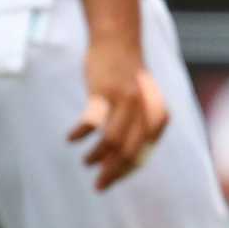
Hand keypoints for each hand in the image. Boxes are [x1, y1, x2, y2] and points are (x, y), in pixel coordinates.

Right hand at [68, 32, 169, 192]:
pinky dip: (81, 134)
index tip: (110, 181)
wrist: (118, 41)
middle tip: (99, 186)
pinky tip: (72, 139)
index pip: (142, 155)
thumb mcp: (140, 103)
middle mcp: (145, 111)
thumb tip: (118, 160)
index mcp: (156, 116)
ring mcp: (125, 101)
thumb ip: (137, 128)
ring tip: (87, 162)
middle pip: (128, 152)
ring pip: (111, 142)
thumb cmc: (126, 76)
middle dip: (112, 173)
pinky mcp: (105, 91)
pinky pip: (91, 122)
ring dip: (96, 157)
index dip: (126, 172)